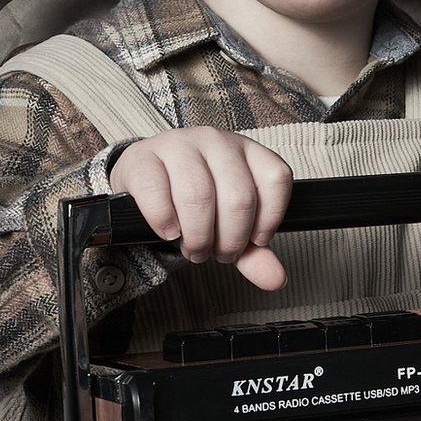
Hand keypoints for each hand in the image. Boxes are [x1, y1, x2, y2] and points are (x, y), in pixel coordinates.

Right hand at [108, 126, 292, 290]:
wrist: (145, 176)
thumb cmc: (195, 199)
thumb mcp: (229, 222)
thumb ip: (255, 251)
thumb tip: (277, 279)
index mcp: (247, 150)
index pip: (276, 178)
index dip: (269, 219)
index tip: (254, 240)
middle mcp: (217, 141)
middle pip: (239, 198)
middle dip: (230, 240)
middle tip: (216, 253)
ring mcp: (179, 144)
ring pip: (199, 196)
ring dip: (198, 236)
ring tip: (194, 249)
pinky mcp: (143, 156)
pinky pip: (157, 194)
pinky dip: (165, 222)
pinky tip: (169, 232)